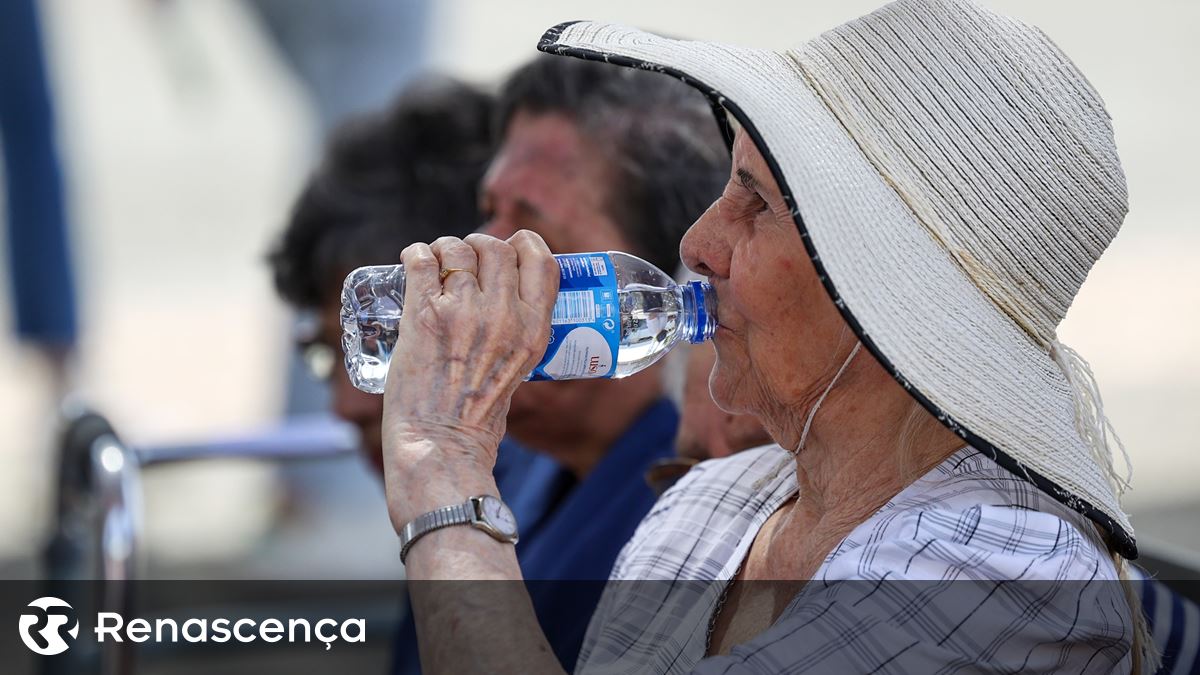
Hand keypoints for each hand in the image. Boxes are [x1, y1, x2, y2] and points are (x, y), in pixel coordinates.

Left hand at [380, 231, 558, 527]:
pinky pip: (421, 260)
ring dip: (444, 249)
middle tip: (463, 262)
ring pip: (456, 249)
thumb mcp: (521, 369)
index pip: (541, 260)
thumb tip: (503, 299)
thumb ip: (518, 333)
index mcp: (534, 329)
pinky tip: (413, 262)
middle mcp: (503, 315)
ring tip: (435, 265)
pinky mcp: (424, 315)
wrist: (441, 445)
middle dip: (477, 246)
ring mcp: (463, 312)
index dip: (523, 244)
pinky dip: (415, 254)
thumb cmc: (477, 416)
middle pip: (495, 247)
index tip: (509, 248)